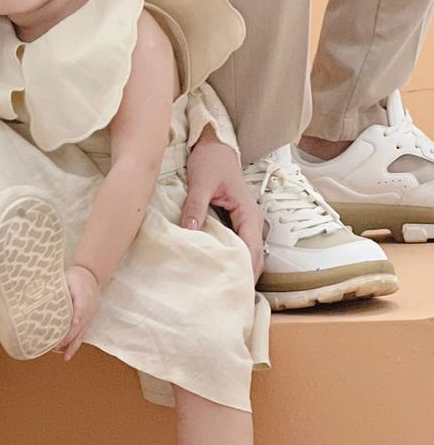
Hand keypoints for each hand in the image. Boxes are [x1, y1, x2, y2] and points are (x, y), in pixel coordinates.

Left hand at [57, 264, 99, 361]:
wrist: (91, 276)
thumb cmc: (76, 277)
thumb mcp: (67, 278)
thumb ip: (57, 288)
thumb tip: (40, 296)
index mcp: (83, 298)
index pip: (81, 310)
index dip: (77, 318)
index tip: (74, 324)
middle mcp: (88, 310)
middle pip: (80, 327)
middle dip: (69, 338)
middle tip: (56, 346)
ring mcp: (89, 317)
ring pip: (82, 334)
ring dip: (73, 346)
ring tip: (65, 357)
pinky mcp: (87, 321)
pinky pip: (81, 334)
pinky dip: (75, 344)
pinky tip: (67, 353)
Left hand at [181, 137, 263, 279]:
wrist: (214, 145)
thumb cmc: (210, 161)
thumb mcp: (200, 182)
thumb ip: (195, 206)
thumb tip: (190, 232)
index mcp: (248, 213)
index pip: (251, 249)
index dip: (245, 271)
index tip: (233, 290)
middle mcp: (252, 221)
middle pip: (254, 257)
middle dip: (245, 276)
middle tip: (228, 298)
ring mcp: (246, 222)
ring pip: (249, 253)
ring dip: (240, 269)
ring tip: (224, 290)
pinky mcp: (236, 222)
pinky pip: (240, 245)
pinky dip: (234, 259)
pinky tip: (220, 270)